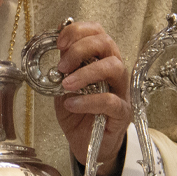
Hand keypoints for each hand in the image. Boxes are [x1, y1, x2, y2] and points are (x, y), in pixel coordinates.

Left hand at [52, 21, 130, 175]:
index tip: (59, 42)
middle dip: (81, 49)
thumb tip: (54, 48)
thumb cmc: (78, 113)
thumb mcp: (63, 87)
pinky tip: (72, 104)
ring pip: (114, 67)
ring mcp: (122, 91)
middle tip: (62, 66)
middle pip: (107, 43)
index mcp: (101, 59)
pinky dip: (88, 101)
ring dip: (86, 72)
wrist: (86, 144)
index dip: (78, 31)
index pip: (98, 32)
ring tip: (66, 85)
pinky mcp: (122, 112)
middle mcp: (115, 71)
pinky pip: (110, 101)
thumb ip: (62, 69)